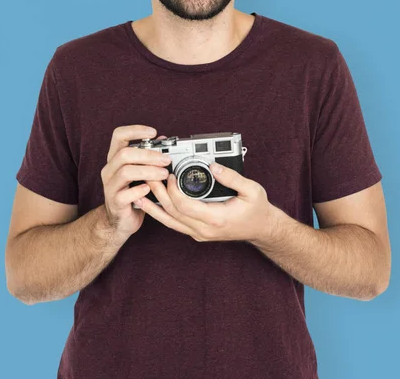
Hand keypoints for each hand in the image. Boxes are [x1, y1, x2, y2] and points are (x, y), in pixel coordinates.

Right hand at [100, 125, 169, 240]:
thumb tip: (163, 140)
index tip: (153, 132)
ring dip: (148, 171)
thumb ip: (148, 156)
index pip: (119, 135)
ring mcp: (110, 186)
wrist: (120, 220)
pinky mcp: (115, 202)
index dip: (135, 130)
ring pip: (126, 171)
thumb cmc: (132, 192)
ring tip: (164, 174)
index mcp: (115, 158)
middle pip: (125, 153)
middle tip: (166, 160)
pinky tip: (149, 190)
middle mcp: (110, 169)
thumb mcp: (139, 171)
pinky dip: (140, 190)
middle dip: (148, 155)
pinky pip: (126, 194)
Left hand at [135, 162, 275, 242]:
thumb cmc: (257, 209)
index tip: (169, 174)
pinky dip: (160, 213)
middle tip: (147, 175)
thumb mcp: (252, 190)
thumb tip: (213, 166)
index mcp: (216, 219)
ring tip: (138, 192)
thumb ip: (232, 178)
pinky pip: (174, 223)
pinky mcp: (196, 232)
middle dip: (158, 193)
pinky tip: (149, 204)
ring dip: (153, 206)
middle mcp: (204, 230)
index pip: (185, 206)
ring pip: (169, 221)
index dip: (173, 190)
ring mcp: (198, 233)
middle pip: (172, 212)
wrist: (261, 229)